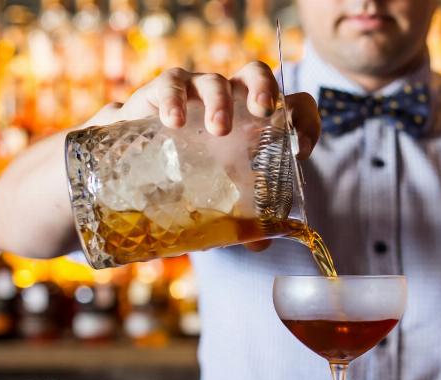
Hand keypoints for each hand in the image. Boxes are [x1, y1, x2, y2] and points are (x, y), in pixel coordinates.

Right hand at [92, 62, 318, 254]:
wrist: (136, 164)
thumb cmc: (191, 175)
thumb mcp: (220, 197)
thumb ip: (242, 219)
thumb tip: (259, 244)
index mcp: (255, 121)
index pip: (292, 104)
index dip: (304, 119)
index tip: (301, 148)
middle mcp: (231, 99)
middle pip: (256, 74)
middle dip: (265, 90)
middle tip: (263, 114)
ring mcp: (197, 91)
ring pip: (215, 80)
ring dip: (220, 102)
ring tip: (218, 131)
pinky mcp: (163, 90)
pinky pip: (172, 83)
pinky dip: (174, 98)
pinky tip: (173, 122)